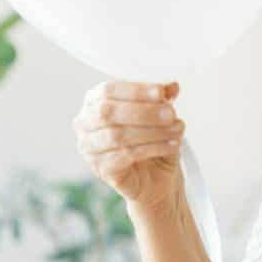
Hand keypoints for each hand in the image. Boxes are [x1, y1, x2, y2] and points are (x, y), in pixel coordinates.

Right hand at [74, 81, 185, 213]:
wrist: (155, 175)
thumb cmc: (151, 138)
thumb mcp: (160, 113)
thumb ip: (163, 98)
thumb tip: (172, 86)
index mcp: (94, 101)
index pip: (108, 90)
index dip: (135, 90)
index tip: (161, 92)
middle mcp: (85, 123)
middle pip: (108, 113)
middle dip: (144, 112)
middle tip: (171, 113)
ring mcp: (89, 148)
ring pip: (117, 136)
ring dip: (152, 131)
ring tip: (176, 130)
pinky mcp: (101, 168)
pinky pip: (126, 155)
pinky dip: (152, 148)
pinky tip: (171, 145)